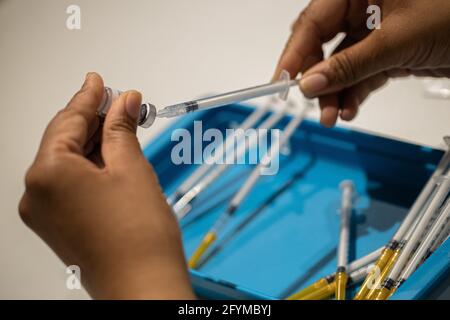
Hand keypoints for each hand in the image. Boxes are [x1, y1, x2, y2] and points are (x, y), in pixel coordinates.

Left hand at [19, 73, 194, 298]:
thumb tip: (124, 103)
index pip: (67, 120)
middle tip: (121, 103)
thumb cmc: (138, 238)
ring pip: (68, 162)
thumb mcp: (131, 168)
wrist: (143, 286)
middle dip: (94, 119)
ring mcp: (44, 213)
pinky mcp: (58, 225)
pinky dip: (90, 166)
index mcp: (47, 174)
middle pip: (64, 141)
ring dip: (94, 143)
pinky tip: (112, 155)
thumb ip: (121, 129)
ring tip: (122, 126)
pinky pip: (70, 183)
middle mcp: (36, 194)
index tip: (99, 82)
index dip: (89, 97)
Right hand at [274, 0, 449, 126]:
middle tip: (310, 103)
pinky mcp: (385, 52)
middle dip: (317, 78)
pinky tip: (350, 110)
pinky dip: (354, 94)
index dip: (294, 53)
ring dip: (335, 93)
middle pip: (322, 45)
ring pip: (339, 65)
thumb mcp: (397, 40)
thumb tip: (310, 84)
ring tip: (333, 116)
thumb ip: (349, 64)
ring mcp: (374, 31)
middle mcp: (362, 7)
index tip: (281, 82)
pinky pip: (359, 74)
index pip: (313, 21)